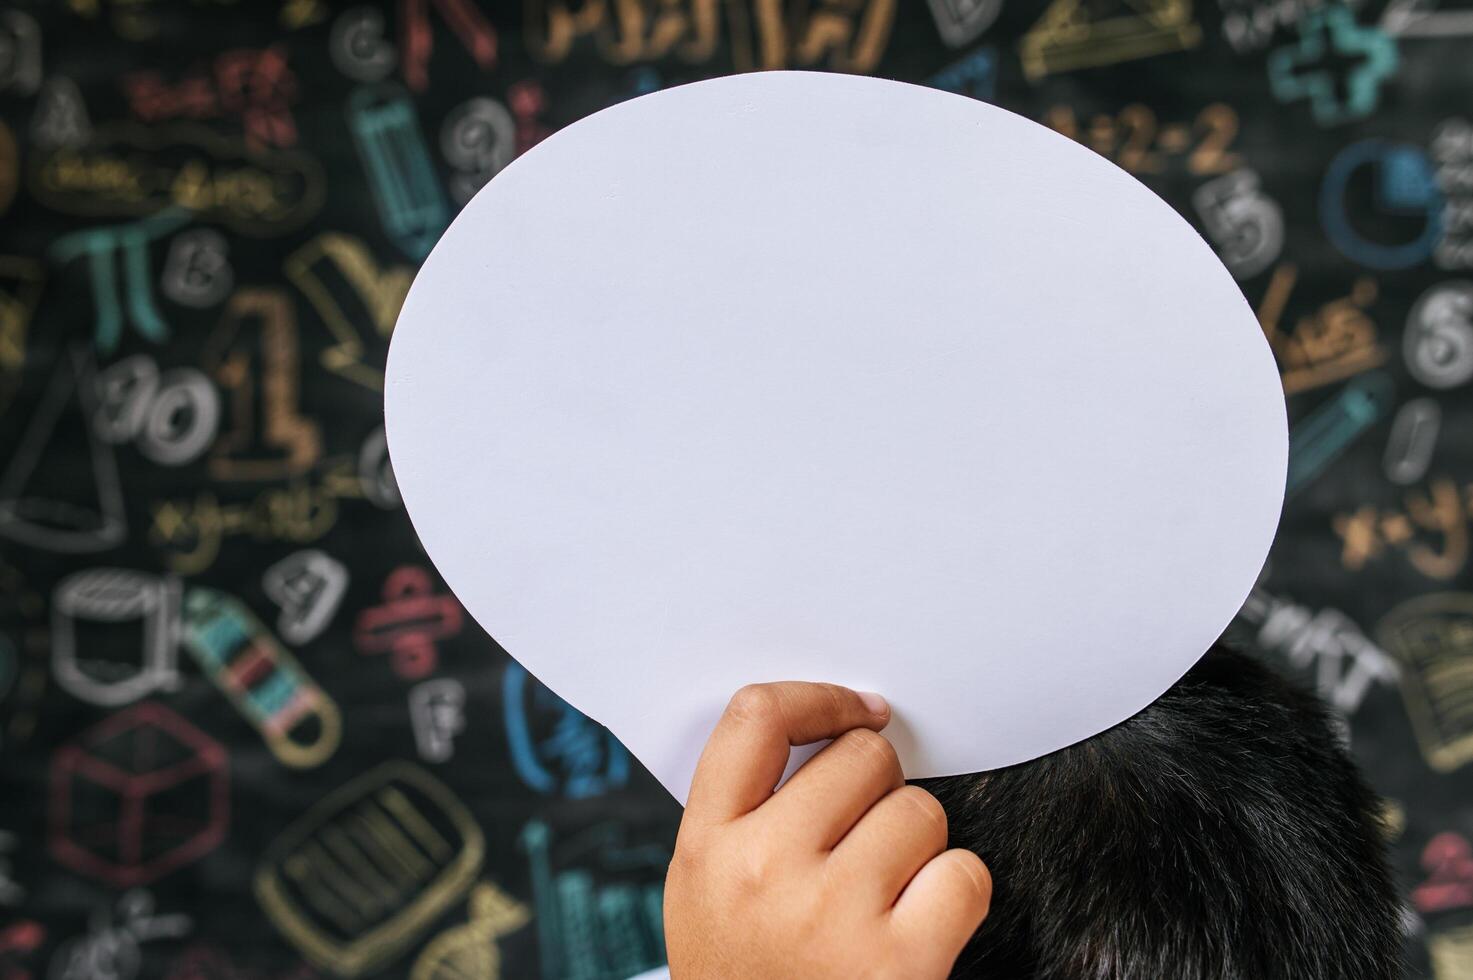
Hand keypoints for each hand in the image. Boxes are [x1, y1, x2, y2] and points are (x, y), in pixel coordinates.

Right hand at [663, 682, 991, 977]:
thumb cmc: (745, 978)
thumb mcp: (706, 890)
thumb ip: (744, 810)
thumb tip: (830, 727)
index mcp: (706, 846)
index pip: (757, 718)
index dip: (819, 698)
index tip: (857, 712)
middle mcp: (763, 871)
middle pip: (861, 756)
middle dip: (878, 788)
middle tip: (862, 840)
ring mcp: (830, 914)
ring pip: (920, 810)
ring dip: (918, 846)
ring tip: (883, 895)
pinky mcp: (899, 962)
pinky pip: (964, 872)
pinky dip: (955, 895)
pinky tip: (921, 926)